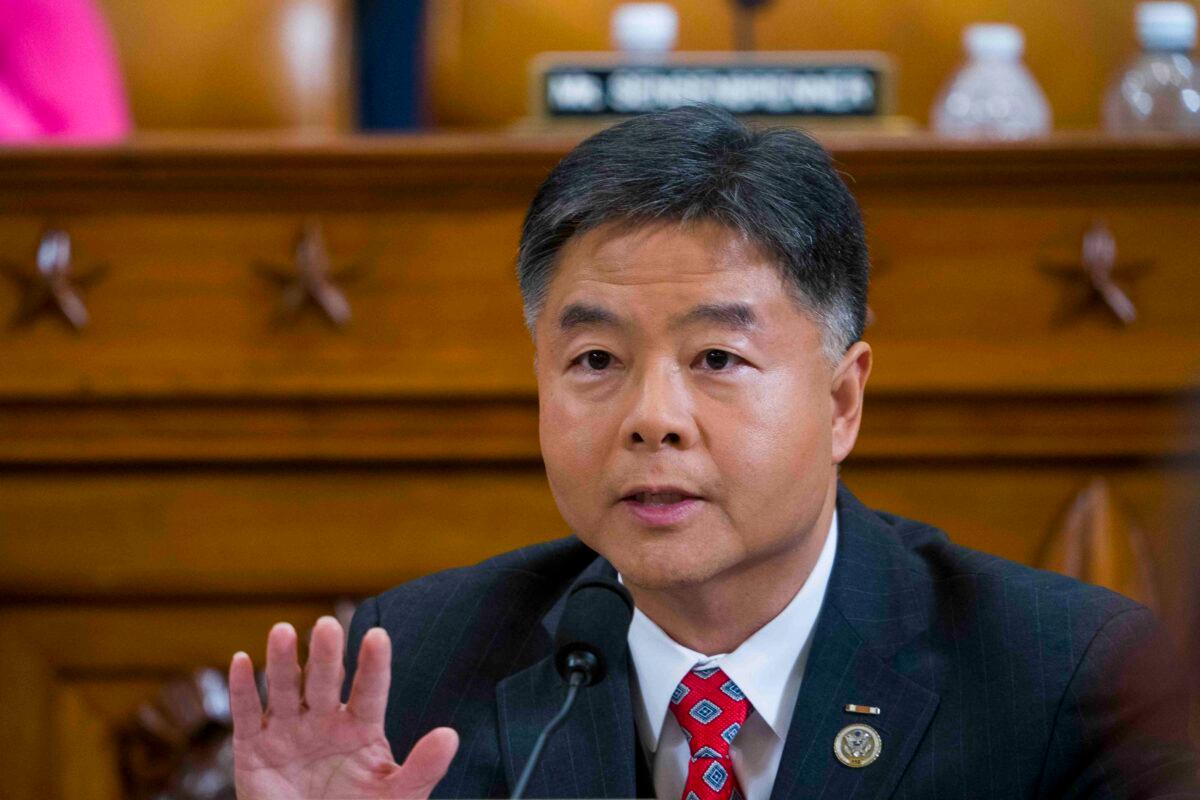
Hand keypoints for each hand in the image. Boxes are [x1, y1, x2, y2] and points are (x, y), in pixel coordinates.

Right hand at [229, 617, 458, 798]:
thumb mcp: (397, 796)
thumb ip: (423, 768)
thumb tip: (450, 736)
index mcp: (361, 727)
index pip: (370, 690)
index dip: (373, 665)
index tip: (378, 636)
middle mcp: (324, 721)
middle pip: (324, 682)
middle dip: (325, 656)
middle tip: (327, 625)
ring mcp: (288, 731)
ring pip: (285, 690)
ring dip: (281, 662)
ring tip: (282, 631)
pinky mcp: (254, 749)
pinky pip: (247, 715)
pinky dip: (242, 689)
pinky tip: (241, 661)